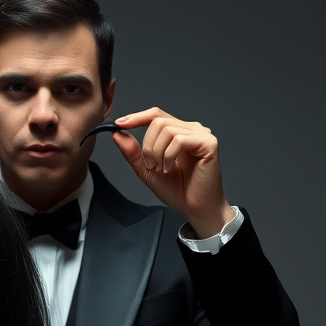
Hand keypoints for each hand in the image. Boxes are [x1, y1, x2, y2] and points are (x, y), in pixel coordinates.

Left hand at [112, 108, 233, 237]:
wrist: (195, 209)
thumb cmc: (177, 191)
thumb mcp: (147, 170)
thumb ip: (133, 153)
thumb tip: (117, 134)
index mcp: (179, 132)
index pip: (156, 115)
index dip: (137, 117)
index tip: (118, 124)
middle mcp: (191, 130)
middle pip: (158, 121)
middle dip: (147, 146)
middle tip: (152, 166)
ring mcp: (201, 135)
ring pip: (167, 130)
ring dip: (157, 153)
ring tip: (162, 170)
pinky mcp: (209, 143)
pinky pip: (179, 140)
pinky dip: (168, 156)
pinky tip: (170, 169)